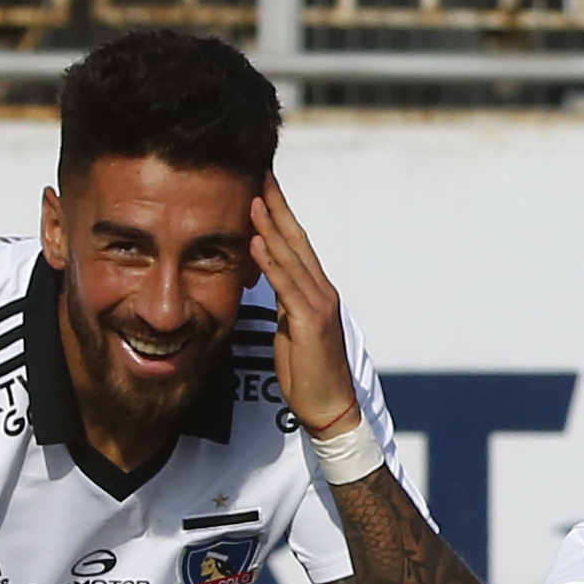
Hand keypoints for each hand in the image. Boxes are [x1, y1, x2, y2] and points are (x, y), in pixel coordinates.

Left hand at [248, 179, 368, 442]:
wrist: (330, 408)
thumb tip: (269, 284)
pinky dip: (271, 263)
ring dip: (270, 226)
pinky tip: (256, 242)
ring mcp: (318, 305)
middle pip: (297, 240)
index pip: (296, 244)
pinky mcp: (310, 323)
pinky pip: (287, 287)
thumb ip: (284, 304)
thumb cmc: (308, 374)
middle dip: (278, 206)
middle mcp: (321, 291)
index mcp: (316, 292)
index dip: (281, 214)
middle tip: (261, 175)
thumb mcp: (291, 331)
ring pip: (292, 258)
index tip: (263, 187)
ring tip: (252, 199)